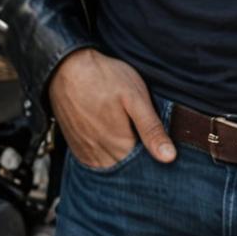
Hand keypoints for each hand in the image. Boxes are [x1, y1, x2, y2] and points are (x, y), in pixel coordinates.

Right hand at [47, 48, 176, 167]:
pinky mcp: (76, 148)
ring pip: (111, 166)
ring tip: (123, 128)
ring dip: (121, 155)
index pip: (144, 166)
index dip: (153, 152)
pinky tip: (109, 134)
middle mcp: (101, 157)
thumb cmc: (103, 77)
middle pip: (127, 168)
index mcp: (121, 147)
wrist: (67, 67)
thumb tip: (169, 157)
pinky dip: (105, 154)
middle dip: (138, 156)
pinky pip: (95, 161)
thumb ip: (151, 129)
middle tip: (137, 127)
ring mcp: (86, 154)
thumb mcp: (135, 97)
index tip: (155, 138)